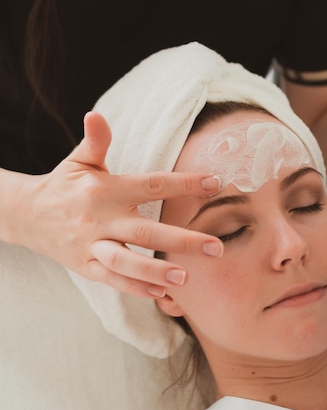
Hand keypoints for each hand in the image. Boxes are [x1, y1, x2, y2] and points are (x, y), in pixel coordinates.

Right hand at [12, 112, 222, 296]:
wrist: (26, 215)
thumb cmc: (63, 184)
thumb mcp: (79, 161)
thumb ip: (95, 141)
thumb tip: (96, 115)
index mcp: (105, 190)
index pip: (151, 185)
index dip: (183, 184)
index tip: (214, 183)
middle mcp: (101, 219)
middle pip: (145, 231)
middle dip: (182, 240)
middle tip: (217, 248)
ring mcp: (93, 245)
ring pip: (127, 261)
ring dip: (156, 271)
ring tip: (185, 277)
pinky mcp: (86, 266)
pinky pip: (112, 279)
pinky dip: (135, 287)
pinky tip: (160, 293)